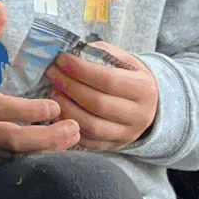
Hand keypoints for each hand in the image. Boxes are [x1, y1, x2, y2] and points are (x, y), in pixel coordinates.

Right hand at [0, 2, 79, 162]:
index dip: (27, 111)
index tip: (54, 105)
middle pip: (10, 139)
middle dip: (45, 137)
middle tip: (74, 128)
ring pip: (14, 155)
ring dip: (45, 149)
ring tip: (74, 136)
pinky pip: (11, 162)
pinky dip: (35, 156)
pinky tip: (57, 146)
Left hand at [46, 41, 160, 149]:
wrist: (147, 104)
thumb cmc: (129, 76)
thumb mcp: (123, 60)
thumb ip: (101, 54)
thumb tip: (72, 52)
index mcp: (144, 89)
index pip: (109, 80)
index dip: (82, 69)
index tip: (62, 59)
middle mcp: (140, 115)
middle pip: (98, 104)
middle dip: (69, 87)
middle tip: (52, 73)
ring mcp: (128, 134)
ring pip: (92, 126)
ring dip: (66, 108)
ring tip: (52, 92)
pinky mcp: (115, 146)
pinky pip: (88, 142)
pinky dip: (70, 126)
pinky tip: (57, 112)